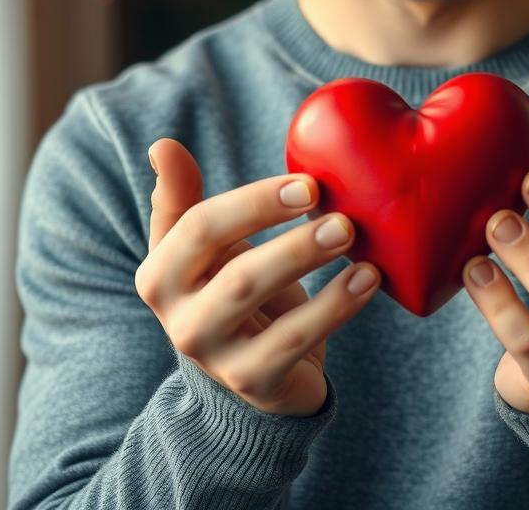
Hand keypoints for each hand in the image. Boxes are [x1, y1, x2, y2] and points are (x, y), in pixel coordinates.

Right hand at [134, 138, 380, 416]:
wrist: (249, 366)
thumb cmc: (226, 285)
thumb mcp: (200, 246)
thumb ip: (182, 198)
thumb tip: (162, 146)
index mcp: (160, 275)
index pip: (201, 229)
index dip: (255, 203)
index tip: (308, 184)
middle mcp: (179, 320)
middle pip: (238, 275)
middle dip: (293, 243)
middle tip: (343, 217)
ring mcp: (215, 357)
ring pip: (267, 314)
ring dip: (312, 269)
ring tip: (353, 238)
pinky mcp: (254, 383)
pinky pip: (296, 343)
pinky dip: (336, 307)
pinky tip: (368, 278)